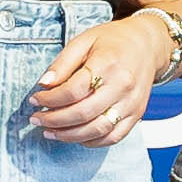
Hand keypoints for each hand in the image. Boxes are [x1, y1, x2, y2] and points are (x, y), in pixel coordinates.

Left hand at [27, 8, 181, 146]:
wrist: (147, 44)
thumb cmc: (113, 41)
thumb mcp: (84, 40)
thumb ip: (63, 63)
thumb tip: (44, 83)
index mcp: (108, 63)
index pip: (73, 90)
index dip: (49, 99)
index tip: (35, 99)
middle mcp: (123, 86)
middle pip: (83, 113)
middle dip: (54, 120)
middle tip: (36, 119)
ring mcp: (132, 103)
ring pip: (97, 130)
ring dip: (69, 136)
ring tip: (50, 132)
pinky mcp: (137, 114)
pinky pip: (113, 137)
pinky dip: (91, 141)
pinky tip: (74, 136)